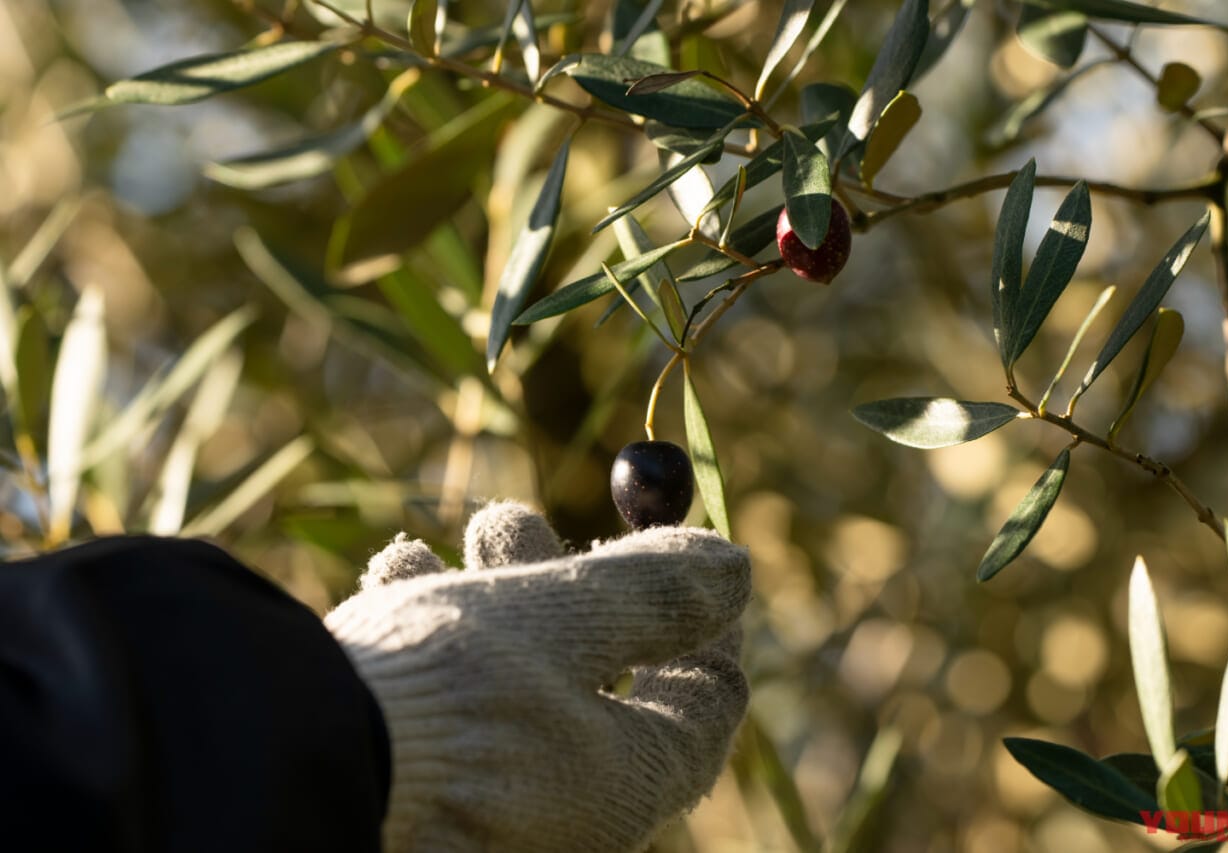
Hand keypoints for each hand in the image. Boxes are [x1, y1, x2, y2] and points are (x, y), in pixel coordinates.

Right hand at [324, 501, 750, 852]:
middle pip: (596, 676)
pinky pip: (446, 698)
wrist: (283, 762)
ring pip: (513, 674)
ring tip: (468, 531)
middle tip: (536, 520)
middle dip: (571, 582)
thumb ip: (652, 594)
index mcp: (626, 784)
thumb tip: (735, 566)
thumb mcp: (564, 620)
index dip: (705, 618)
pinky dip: (433, 629)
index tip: (684, 548)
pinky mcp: (418, 779)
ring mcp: (487, 799)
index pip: (703, 702)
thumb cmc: (446, 694)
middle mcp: (563, 806)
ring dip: (497, 591)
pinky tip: (396, 573)